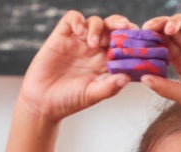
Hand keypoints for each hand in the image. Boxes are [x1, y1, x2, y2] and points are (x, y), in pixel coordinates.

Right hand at [18, 11, 136, 121]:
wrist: (43, 103)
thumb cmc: (69, 101)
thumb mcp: (92, 95)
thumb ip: (109, 87)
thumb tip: (126, 77)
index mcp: (106, 61)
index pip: (123, 43)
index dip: (131, 39)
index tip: (137, 41)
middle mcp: (94, 49)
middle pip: (112, 27)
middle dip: (120, 24)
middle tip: (124, 28)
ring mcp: (78, 41)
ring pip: (95, 22)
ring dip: (98, 28)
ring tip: (93, 43)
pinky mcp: (62, 36)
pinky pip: (72, 18)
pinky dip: (78, 21)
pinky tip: (79, 33)